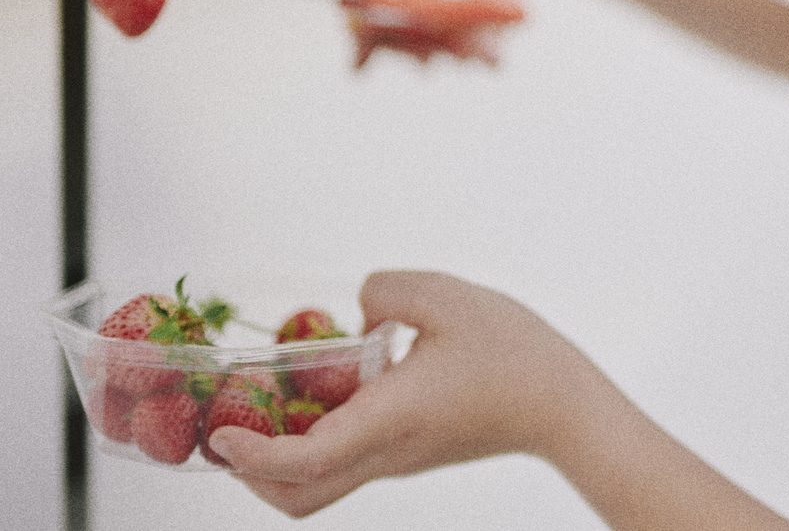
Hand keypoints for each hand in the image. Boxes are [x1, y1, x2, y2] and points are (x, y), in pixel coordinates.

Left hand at [208, 271, 616, 518]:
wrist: (567, 407)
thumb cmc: (515, 353)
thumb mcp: (448, 296)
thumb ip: (388, 291)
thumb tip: (362, 316)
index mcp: (389, 419)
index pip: (304, 461)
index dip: (252, 453)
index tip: (221, 433)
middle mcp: (387, 451)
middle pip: (300, 497)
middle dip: (251, 473)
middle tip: (227, 427)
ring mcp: (400, 459)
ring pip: (321, 483)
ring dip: (279, 455)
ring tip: (264, 400)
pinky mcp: (412, 452)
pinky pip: (348, 459)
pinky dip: (314, 439)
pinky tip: (322, 387)